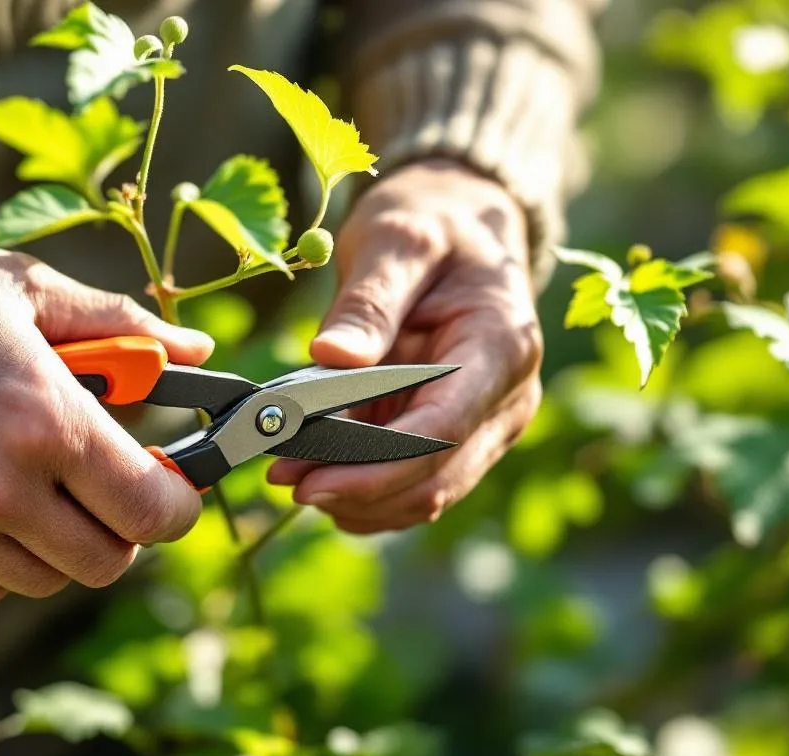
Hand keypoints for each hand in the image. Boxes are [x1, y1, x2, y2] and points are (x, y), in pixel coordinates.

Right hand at [0, 218, 213, 609]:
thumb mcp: (28, 289)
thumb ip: (121, 325)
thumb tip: (195, 349)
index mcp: (46, 420)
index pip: (153, 511)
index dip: (175, 507)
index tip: (169, 491)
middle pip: (105, 562)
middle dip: (119, 529)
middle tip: (100, 491)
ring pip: (40, 581)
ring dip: (52, 545)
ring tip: (30, 488)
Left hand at [268, 160, 542, 532]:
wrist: (464, 224)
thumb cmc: (434, 223)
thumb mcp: (397, 239)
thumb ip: (368, 301)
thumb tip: (330, 357)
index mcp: (502, 348)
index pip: (443, 431)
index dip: (376, 466)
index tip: (311, 477)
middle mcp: (507, 399)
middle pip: (434, 476)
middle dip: (355, 488)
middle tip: (281, 477)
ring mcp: (488, 424)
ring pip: (426, 494)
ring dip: (358, 498)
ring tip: (291, 474)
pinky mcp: (462, 436)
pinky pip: (416, 484)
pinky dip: (369, 492)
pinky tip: (321, 476)